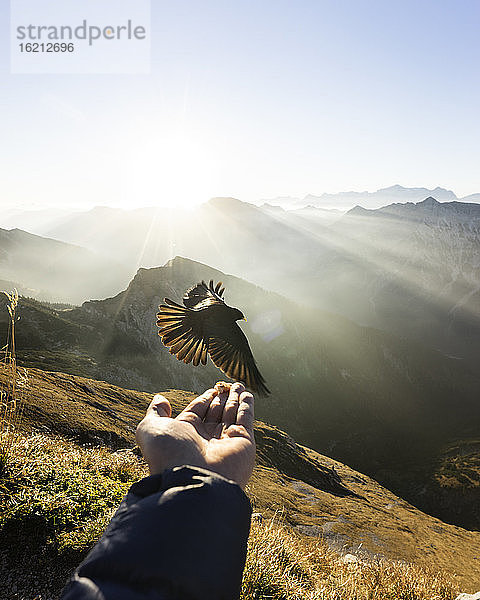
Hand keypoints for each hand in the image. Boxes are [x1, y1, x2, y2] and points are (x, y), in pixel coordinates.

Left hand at [135, 382, 255, 488]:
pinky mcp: (243, 443)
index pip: (198, 410)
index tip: (212, 388)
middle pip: (216, 412)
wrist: (193, 479)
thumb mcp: (150, 429)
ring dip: (235, 398)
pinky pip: (245, 419)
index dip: (205, 398)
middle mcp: (206, 438)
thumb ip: (155, 412)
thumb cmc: (169, 455)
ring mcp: (225, 441)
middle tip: (226, 384)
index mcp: (185, 434)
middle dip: (221, 398)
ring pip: (231, 414)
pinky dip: (247, 406)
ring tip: (239, 384)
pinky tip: (247, 394)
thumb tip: (160, 398)